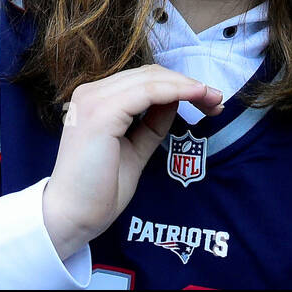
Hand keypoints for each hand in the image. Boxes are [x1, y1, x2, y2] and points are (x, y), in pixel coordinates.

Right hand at [42, 67, 223, 259]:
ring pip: (151, 79)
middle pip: (150, 75)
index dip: (179, 85)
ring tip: (213, 99)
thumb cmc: (100, 190)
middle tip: (217, 99)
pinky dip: (175, 91)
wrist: (73, 217)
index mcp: (96, 100)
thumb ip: (152, 123)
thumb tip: (176, 101)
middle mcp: (91, 93)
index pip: (144, 81)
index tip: (209, 101)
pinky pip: (147, 92)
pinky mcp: (101, 112)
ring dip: (187, 86)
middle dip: (188, 84)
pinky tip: (196, 96)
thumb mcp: (135, 147)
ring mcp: (94, 100)